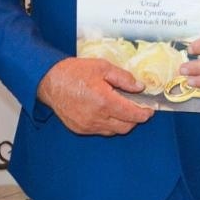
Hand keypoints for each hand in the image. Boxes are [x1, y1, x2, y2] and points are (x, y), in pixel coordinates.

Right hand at [37, 56, 153, 135]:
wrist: (49, 82)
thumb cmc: (75, 72)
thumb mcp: (102, 67)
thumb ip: (124, 78)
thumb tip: (139, 87)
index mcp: (104, 101)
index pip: (132, 114)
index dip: (144, 114)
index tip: (150, 110)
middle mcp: (97, 117)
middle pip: (126, 126)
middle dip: (135, 119)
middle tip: (137, 108)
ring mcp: (88, 125)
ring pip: (114, 131)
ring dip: (122, 123)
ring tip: (121, 109)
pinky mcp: (80, 129)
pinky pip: (101, 131)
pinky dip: (109, 125)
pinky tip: (107, 112)